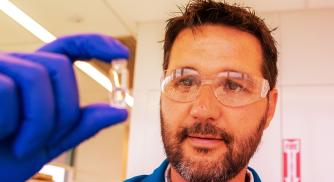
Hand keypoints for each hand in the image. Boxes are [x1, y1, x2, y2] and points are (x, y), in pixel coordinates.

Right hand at [0, 33, 128, 181]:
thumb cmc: (4, 157)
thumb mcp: (49, 142)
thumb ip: (81, 125)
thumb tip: (120, 112)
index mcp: (34, 78)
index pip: (68, 48)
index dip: (96, 44)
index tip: (122, 54)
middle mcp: (15, 66)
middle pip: (61, 66)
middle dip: (64, 110)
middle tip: (45, 140)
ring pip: (38, 78)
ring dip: (39, 124)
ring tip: (20, 144)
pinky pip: (8, 91)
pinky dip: (11, 125)